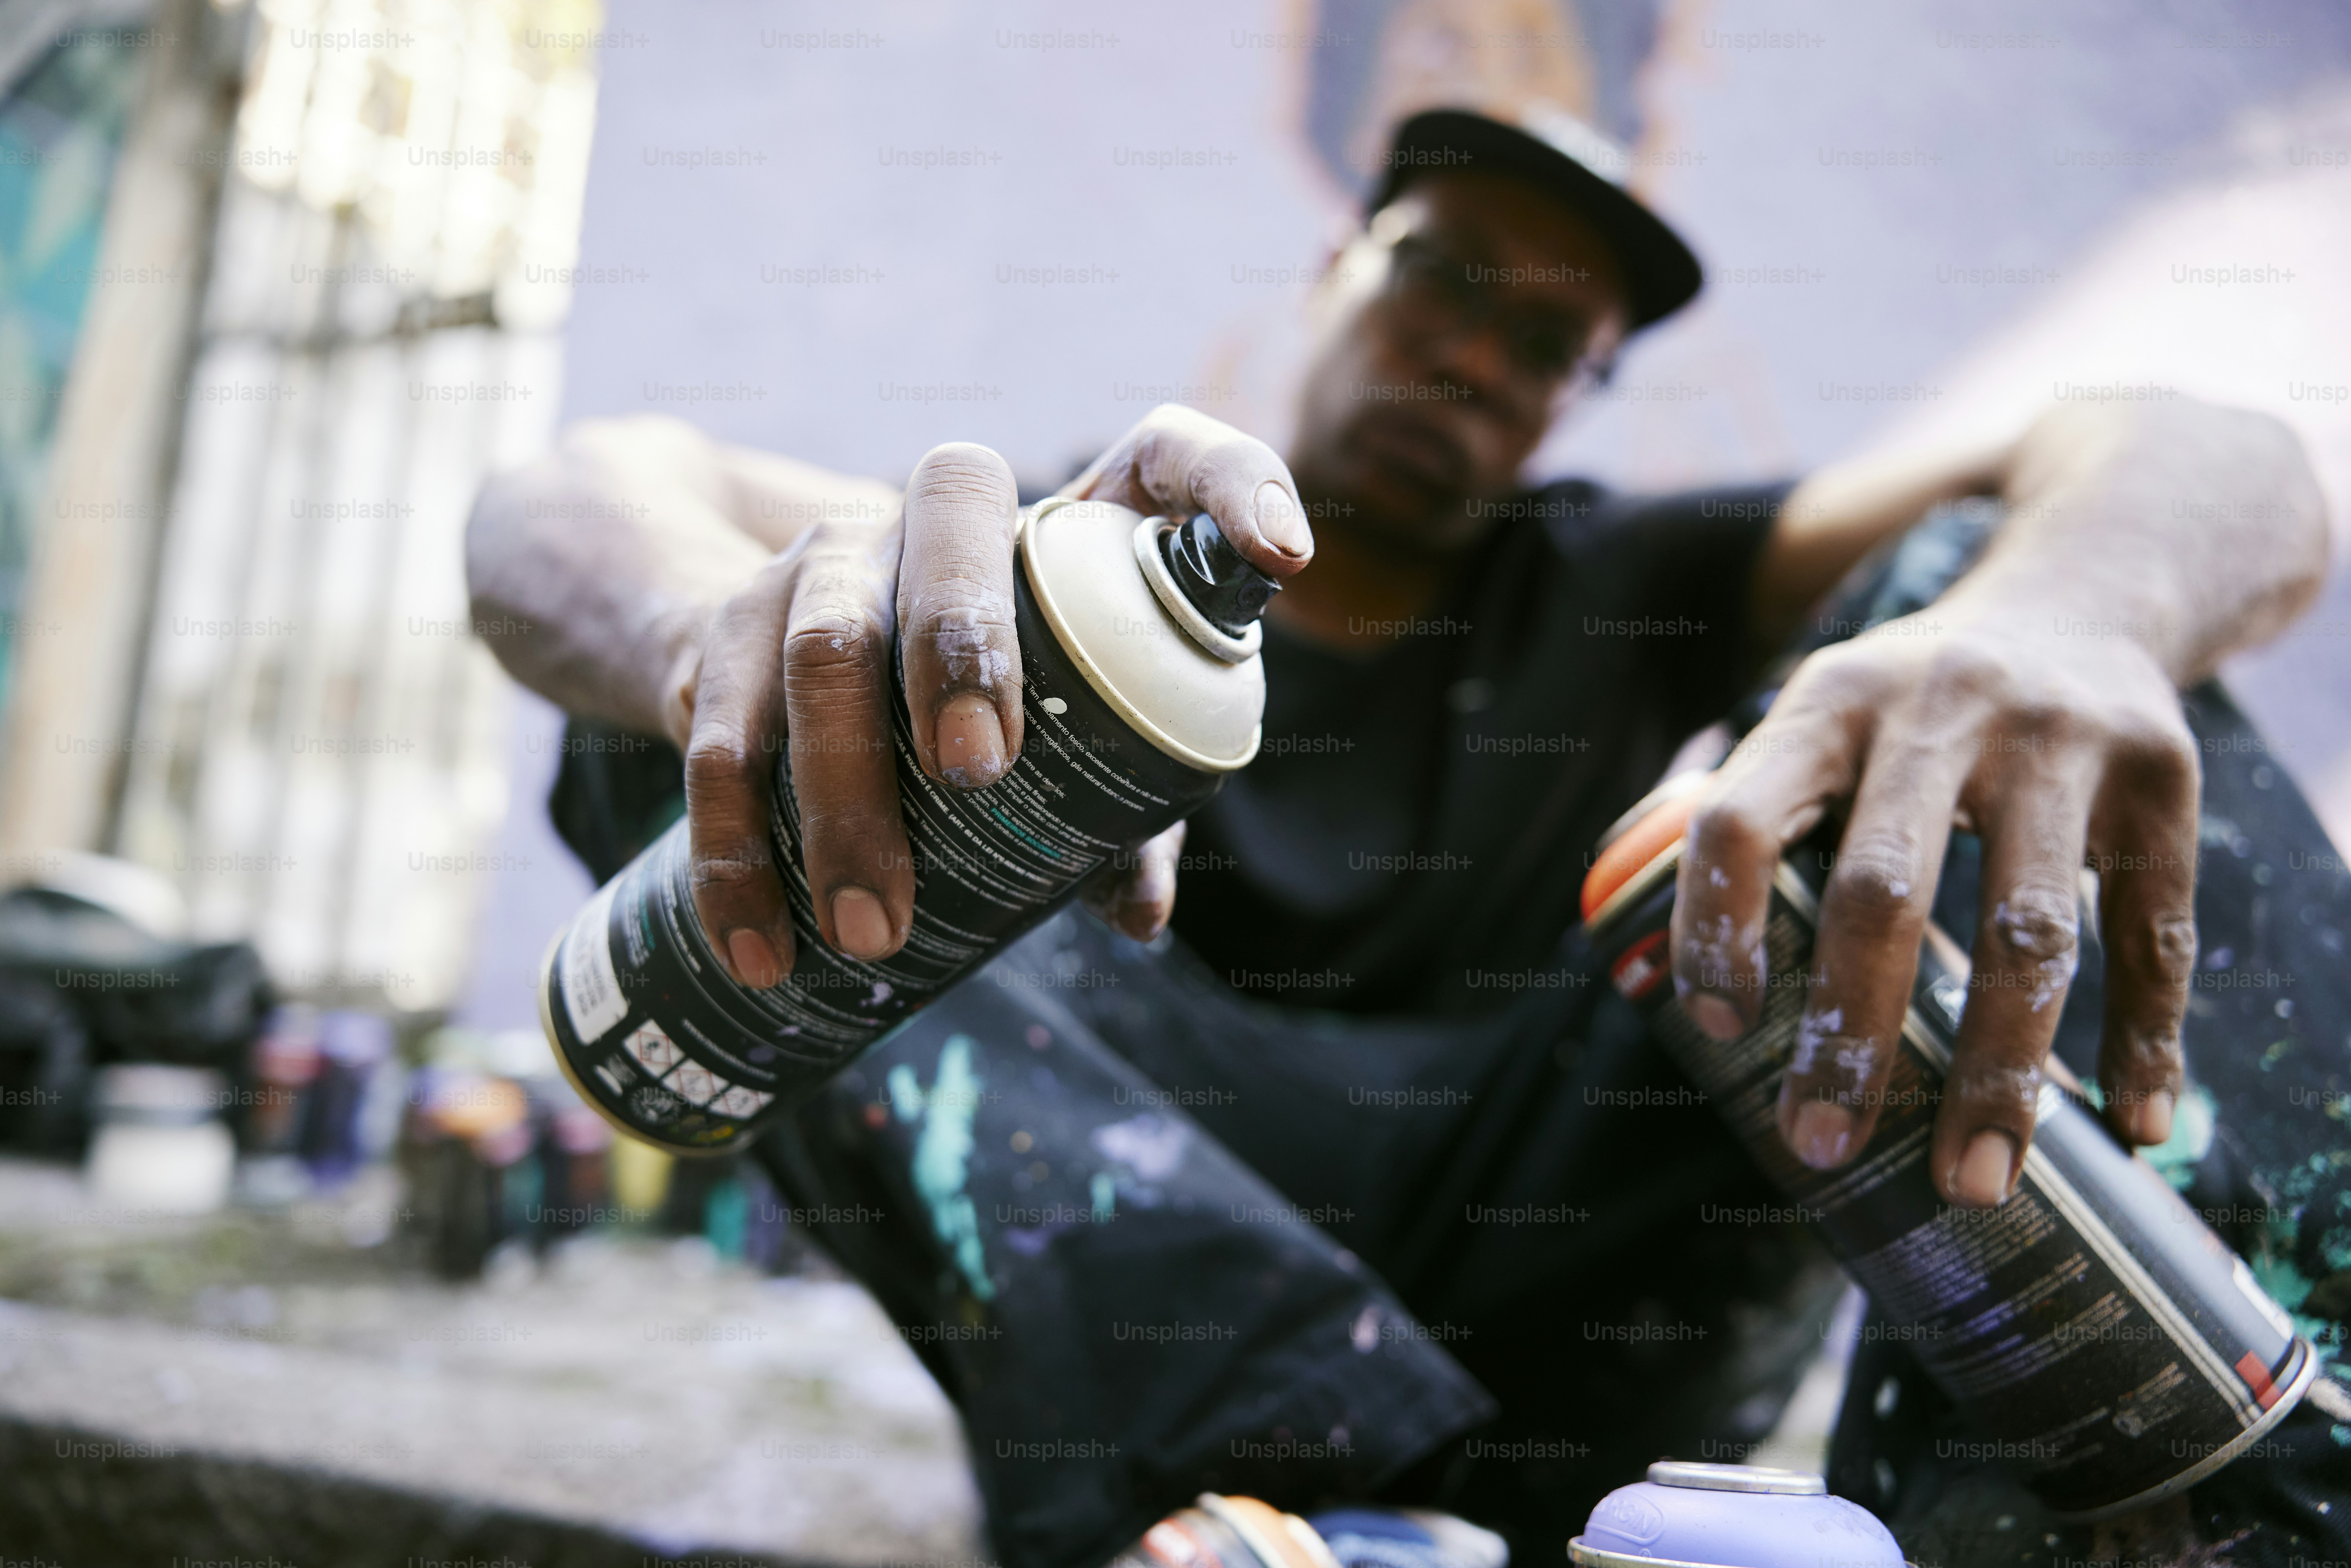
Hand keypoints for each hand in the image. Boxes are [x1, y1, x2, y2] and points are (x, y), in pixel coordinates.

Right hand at [665, 405, 1310, 986]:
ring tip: (874, 928)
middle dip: (956, 642)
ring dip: (839, 794)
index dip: (1237, 485)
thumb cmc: (997, 689)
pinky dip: (737, 853)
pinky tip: (765, 946)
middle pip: (949, 524)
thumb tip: (1137, 914)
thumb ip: (1124, 805)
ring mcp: (826, 559)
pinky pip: (718, 734)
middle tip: (977, 774)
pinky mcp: (729, 631)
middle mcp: (941, 511)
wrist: (802, 643)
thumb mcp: (1076, 726)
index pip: (1172, 454)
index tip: (1280, 557)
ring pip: (818, 641)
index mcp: (1064, 522)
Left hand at [1668, 593, 2199, 1207]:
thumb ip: (1752, 820)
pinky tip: (2127, 1123)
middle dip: (1849, 1035)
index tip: (1714, 1029)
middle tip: (1822, 1145)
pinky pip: (2153, 932)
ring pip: (2028, 933)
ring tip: (1971, 1179)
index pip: (1738, 819)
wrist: (2082, 593)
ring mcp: (2060, 739)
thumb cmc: (1911, 704)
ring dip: (1998, 1073)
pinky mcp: (2161, 775)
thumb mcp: (1821, 716)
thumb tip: (1661, 991)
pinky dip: (2143, 1038)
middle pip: (1882, 892)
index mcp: (1827, 701)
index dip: (1715, 926)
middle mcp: (1939, 709)